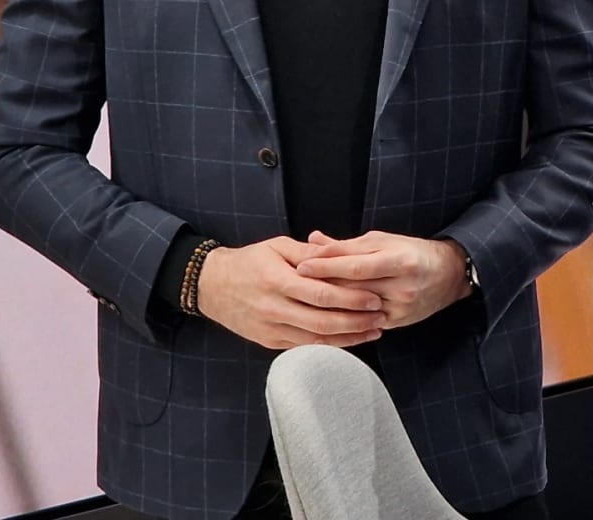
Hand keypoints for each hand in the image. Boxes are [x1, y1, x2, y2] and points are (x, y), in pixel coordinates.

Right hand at [194, 235, 386, 349]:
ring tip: (375, 330)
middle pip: (322, 321)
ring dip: (349, 337)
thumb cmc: (249, 261)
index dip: (351, 299)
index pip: (321, 293)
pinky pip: (304, 346)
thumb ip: (310, 251)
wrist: (210, 286)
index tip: (375, 298)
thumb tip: (341, 252)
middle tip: (382, 317)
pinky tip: (350, 339)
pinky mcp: (269, 342)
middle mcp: (273, 308)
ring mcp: (270, 328)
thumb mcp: (277, 246)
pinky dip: (330, 344)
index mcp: (277, 281)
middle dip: (356, 322)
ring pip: (316, 339)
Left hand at [293, 230, 470, 328]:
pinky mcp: (399, 322)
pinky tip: (324, 315)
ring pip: (356, 309)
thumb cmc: (412, 252)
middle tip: (293, 285)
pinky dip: (344, 318)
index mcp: (399, 260)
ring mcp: (401, 307)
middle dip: (322, 286)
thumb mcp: (383, 241)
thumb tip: (313, 240)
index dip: (327, 266)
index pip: (356, 266)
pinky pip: (365, 323)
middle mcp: (402, 286)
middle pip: (353, 290)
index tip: (301, 266)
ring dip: (329, 305)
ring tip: (303, 300)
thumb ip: (347, 245)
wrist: (449, 275)